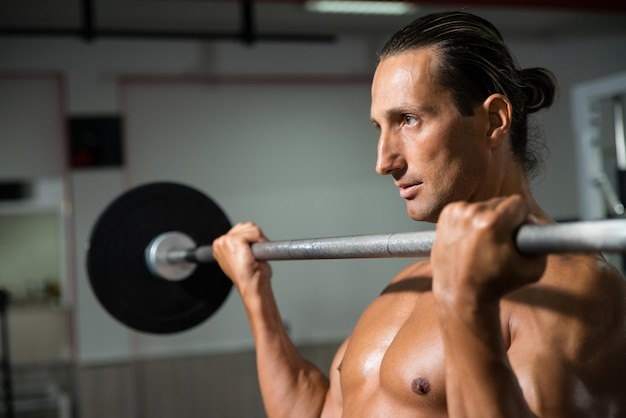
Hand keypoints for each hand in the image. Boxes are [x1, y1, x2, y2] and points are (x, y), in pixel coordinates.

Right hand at [212, 222, 272, 296]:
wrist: (251, 286)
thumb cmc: (250, 277)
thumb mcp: (241, 259)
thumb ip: (240, 247)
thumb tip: (249, 241)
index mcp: (220, 246)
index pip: (240, 230)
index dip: (250, 240)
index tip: (250, 253)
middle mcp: (220, 242)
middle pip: (246, 226)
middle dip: (255, 238)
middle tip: (254, 256)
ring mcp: (226, 240)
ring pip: (251, 228)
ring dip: (259, 240)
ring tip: (255, 256)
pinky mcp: (235, 240)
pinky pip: (255, 232)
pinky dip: (261, 241)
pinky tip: (257, 254)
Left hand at [431, 195, 546, 305]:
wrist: (459, 292)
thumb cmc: (494, 284)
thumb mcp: (533, 270)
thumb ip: (544, 242)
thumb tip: (533, 222)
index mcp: (493, 223)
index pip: (518, 203)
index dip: (521, 218)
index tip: (516, 232)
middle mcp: (472, 214)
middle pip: (500, 202)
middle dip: (504, 219)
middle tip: (499, 241)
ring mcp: (457, 214)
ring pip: (483, 205)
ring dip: (486, 219)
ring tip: (483, 242)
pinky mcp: (446, 216)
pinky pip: (467, 209)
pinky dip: (470, 220)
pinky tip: (470, 239)